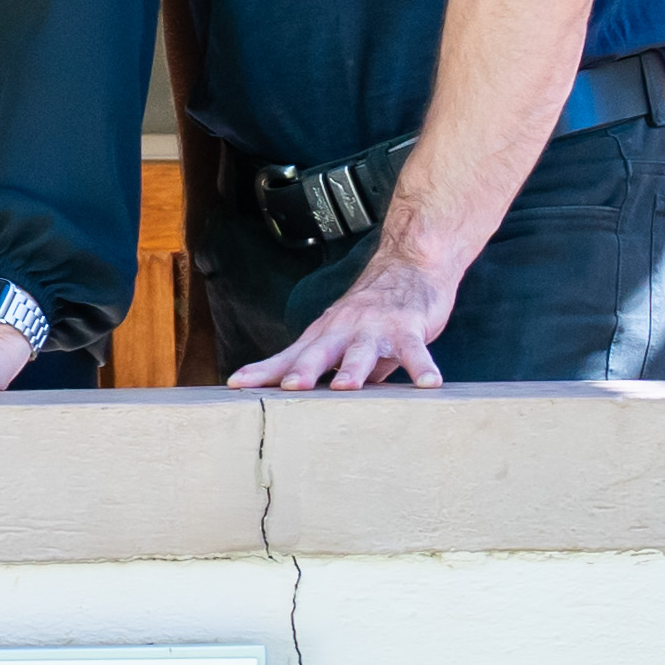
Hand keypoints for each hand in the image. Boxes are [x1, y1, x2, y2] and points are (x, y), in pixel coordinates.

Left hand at [227, 259, 453, 388]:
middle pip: (319, 352)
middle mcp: (344, 329)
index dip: (262, 370)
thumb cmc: (371, 310)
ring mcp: (376, 327)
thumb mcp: (341, 338)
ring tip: (346, 387)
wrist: (409, 264)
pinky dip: (422, 367)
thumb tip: (313, 400)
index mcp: (323, 334)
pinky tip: (429, 384)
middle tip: (288, 388)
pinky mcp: (408, 327)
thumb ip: (327, 368)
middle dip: (303, 370)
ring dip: (353, 369)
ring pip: (362, 351)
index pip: (288, 355)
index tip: (235, 384)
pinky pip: (416, 350)